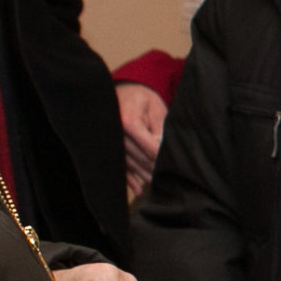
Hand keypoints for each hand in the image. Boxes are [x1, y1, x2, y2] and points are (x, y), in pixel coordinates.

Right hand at [116, 84, 165, 198]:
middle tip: (168, 180)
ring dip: (143, 176)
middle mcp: (115, 134)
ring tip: (156, 185)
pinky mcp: (107, 147)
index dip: (162, 157)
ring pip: (129, 164)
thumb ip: (159, 130)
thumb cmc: (143, 99)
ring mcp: (109, 141)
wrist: (123, 91)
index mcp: (128, 122)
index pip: (149, 147)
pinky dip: (128, 179)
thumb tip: (165, 151)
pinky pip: (118, 166)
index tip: (173, 165)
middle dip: (154, 169)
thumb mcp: (156, 110)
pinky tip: (137, 189)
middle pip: (139, 158)